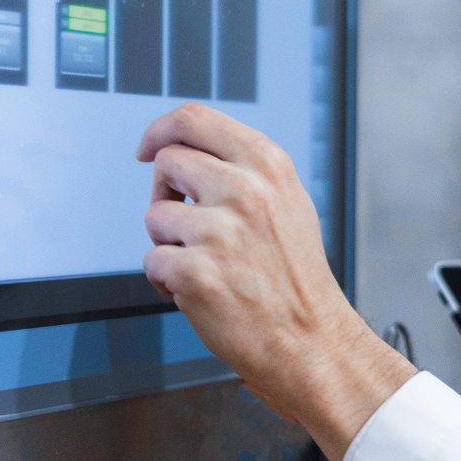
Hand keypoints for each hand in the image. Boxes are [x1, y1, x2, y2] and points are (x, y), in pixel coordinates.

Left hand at [136, 104, 414, 460]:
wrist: (311, 341)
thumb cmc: (297, 280)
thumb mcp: (287, 203)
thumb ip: (244, 171)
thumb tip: (191, 150)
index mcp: (267, 166)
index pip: (194, 119)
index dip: (161, 130)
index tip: (148, 148)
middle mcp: (244, 190)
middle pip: (166, 162)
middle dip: (166, 195)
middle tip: (187, 226)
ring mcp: (219, 231)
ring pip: (155, 216)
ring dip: (169, 244)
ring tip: (205, 266)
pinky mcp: (196, 272)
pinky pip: (152, 261)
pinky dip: (166, 282)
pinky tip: (199, 292)